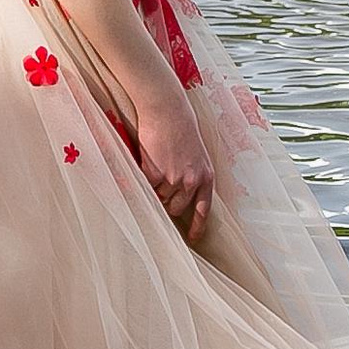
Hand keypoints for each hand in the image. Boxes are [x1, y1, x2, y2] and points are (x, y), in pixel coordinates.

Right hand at [134, 77, 212, 247]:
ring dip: (153, 188)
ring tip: (154, 166)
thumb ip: (190, 175)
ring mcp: (173, 180)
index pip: (203, 209)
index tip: (192, 238)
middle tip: (159, 185)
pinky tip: (144, 163)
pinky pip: (145, 186)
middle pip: (176, 207)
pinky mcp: (155, 175)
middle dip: (167, 201)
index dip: (197, 225)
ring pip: (159, 197)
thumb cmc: (180, 127)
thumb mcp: (195, 154)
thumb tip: (177, 195)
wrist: (168, 110)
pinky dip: (142, 179)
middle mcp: (192, 182)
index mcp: (206, 177)